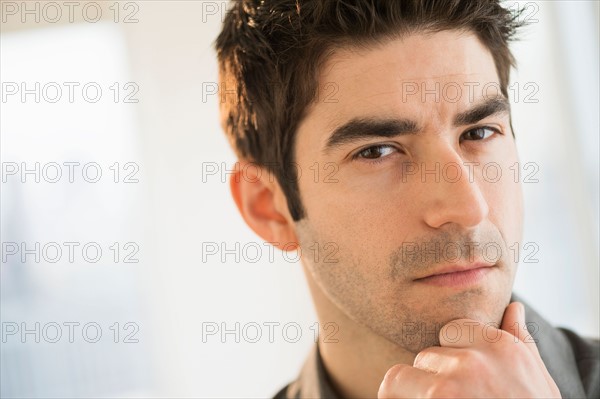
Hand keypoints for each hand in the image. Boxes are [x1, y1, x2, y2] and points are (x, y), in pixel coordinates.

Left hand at [378, 302, 560, 397]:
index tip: (465, 383)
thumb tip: (514, 309)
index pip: (450, 330)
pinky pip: (390, 395)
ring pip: (400, 376)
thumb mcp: (536, 379)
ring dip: (411, 394)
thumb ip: (520, 341)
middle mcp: (471, 362)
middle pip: (425, 355)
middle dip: (431, 379)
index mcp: (499, 347)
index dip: (452, 358)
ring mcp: (446, 386)